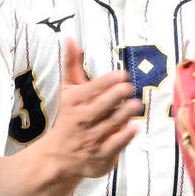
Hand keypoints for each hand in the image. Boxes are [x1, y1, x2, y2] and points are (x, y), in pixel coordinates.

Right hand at [40, 38, 141, 178]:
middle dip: (116, 96)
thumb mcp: (68, 91)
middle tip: (129, 87)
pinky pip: (115, 145)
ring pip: (111, 124)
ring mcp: (91, 139)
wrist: (57, 157)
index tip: (122, 75)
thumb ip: (72, 65)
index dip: (108, 82)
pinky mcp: (100, 156)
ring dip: (125, 114)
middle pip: (101, 106)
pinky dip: (125, 136)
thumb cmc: (68, 118)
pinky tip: (134, 126)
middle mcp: (82, 120)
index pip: (91, 90)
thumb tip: (71, 38)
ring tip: (137, 104)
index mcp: (74, 103)